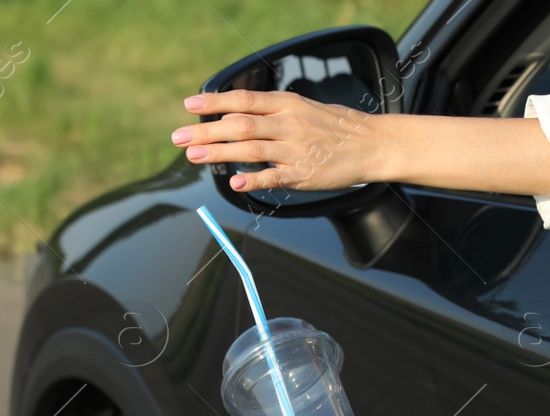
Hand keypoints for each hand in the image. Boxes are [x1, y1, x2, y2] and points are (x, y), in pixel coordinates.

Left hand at [171, 90, 386, 192]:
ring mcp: (295, 150)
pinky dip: (253, 179)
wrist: (371, 144)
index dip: (214, 102)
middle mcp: (288, 123)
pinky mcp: (304, 174)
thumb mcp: (303, 108)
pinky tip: (234, 182)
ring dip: (218, 153)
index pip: (243, 100)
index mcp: (286, 104)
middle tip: (178, 137)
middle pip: (239, 125)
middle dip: (205, 131)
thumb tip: (234, 116)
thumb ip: (270, 113)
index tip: (189, 106)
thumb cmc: (335, 127)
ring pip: (250, 150)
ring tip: (192, 155)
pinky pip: (274, 177)